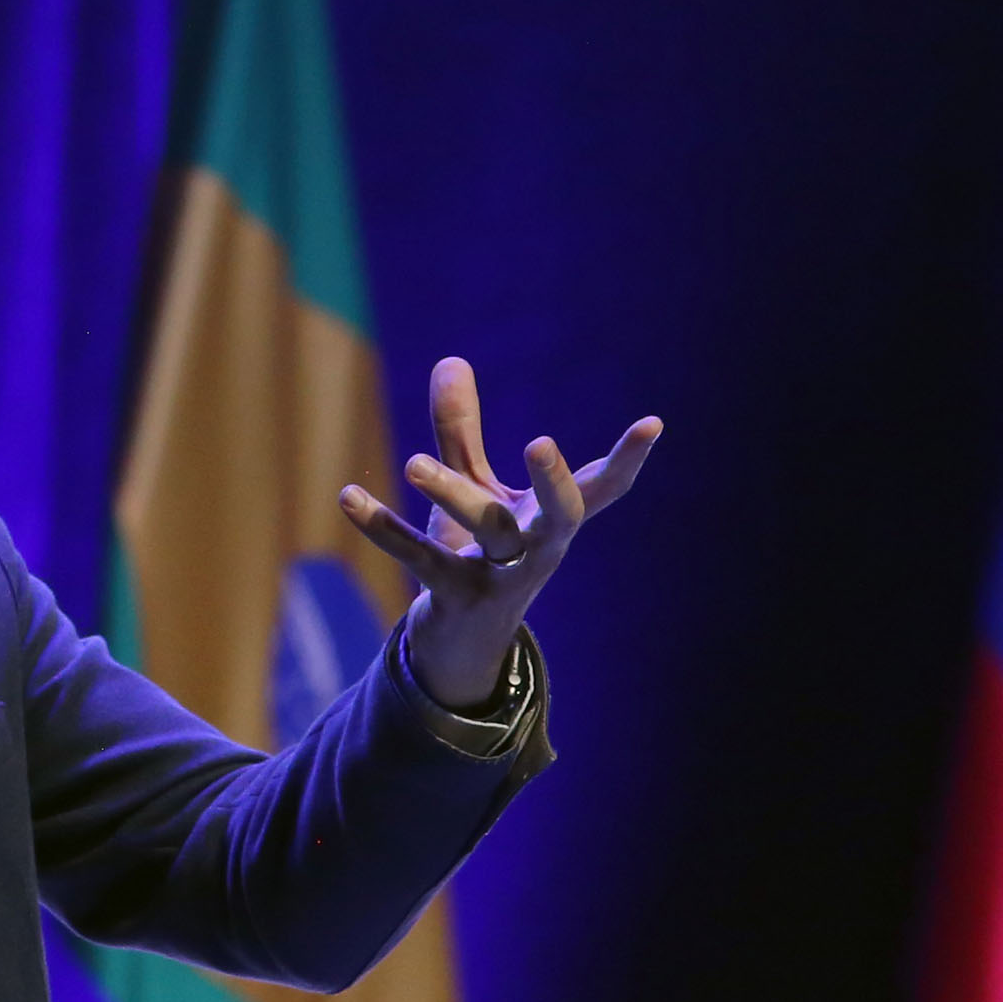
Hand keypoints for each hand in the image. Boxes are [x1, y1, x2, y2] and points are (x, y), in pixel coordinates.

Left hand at [341, 356, 660, 709]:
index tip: (654, 423)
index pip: (602, 488)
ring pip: (488, 533)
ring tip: (413, 462)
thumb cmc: (479, 554)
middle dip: (555, 482)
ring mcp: (501, 578)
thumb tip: (451, 359)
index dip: (629, 458)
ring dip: (453, 494)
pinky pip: (422, 561)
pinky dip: (386, 530)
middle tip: (540, 442)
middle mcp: (538, 550)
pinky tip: (348, 497)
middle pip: (561, 518)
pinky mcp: (456, 598)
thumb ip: (460, 430)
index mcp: (552, 520)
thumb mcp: (473, 488)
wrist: (460, 642)